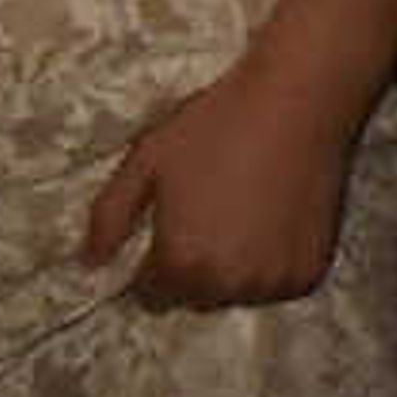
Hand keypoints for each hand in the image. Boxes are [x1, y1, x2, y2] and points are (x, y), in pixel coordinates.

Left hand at [81, 50, 364, 311]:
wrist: (297, 100)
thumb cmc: (217, 123)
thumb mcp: (148, 158)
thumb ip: (110, 216)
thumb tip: (88, 263)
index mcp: (181, 262)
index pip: (150, 296)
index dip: (151, 263)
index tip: (167, 227)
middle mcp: (226, 285)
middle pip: (194, 296)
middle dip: (192, 266)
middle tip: (207, 209)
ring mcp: (271, 283)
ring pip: (236, 292)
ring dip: (232, 268)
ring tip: (242, 210)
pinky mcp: (308, 274)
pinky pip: (276, 282)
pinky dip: (271, 262)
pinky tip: (273, 216)